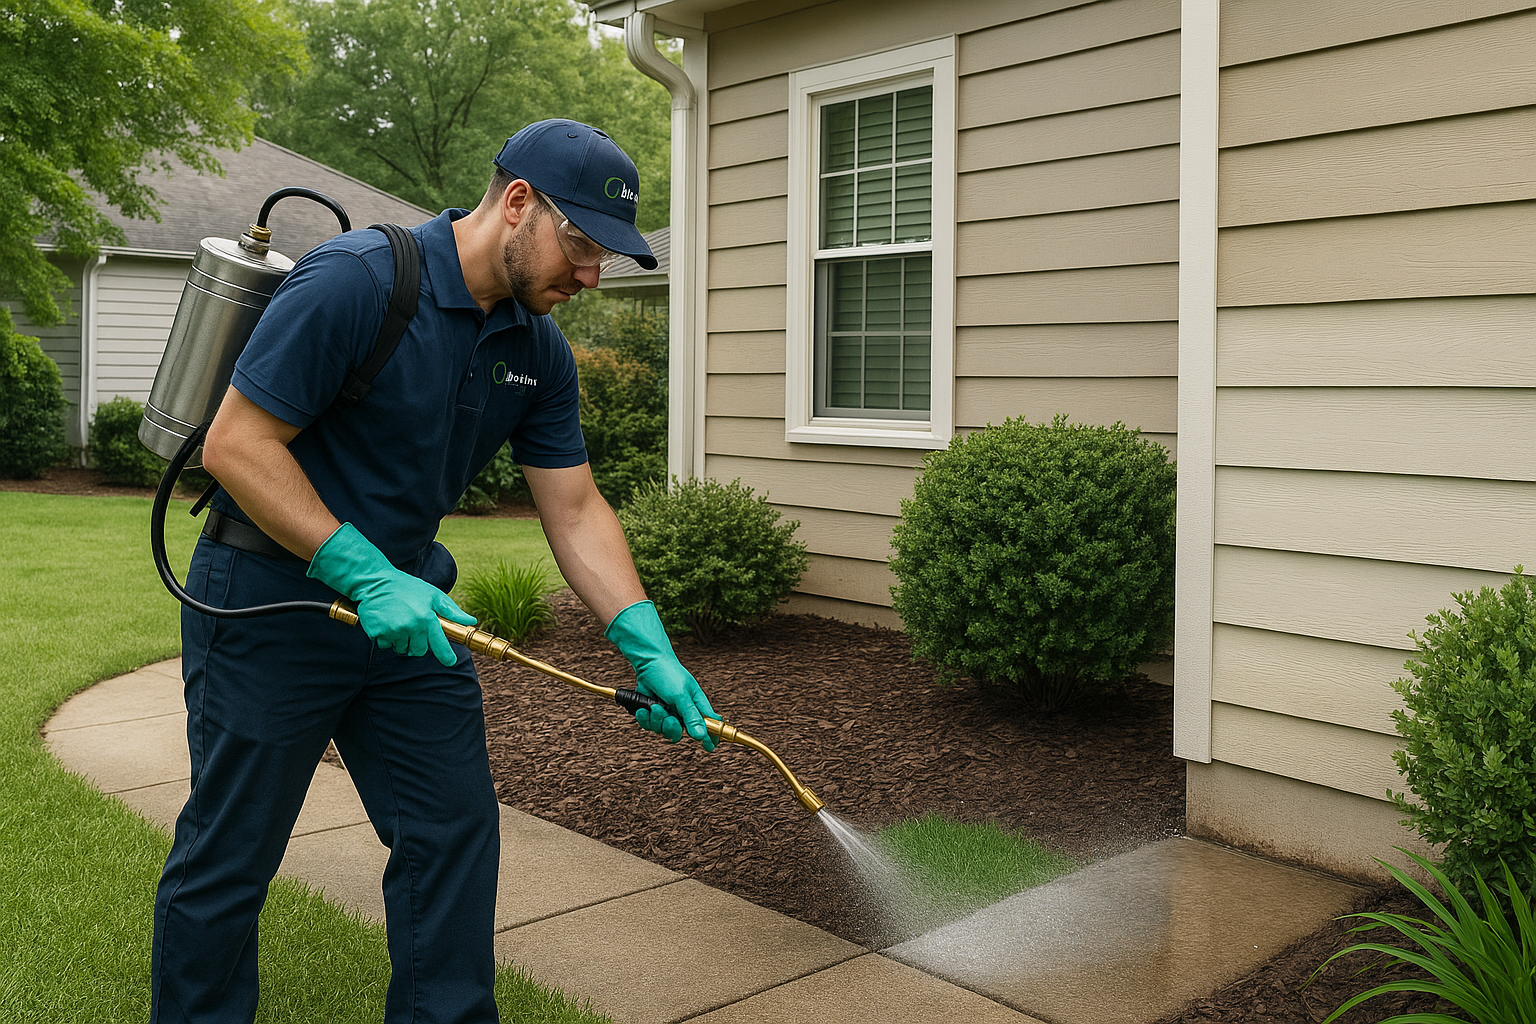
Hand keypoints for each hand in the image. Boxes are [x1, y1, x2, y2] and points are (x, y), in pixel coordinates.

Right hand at [308, 523, 475, 665]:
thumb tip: (470, 621)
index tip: (450, 661)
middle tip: (414, 628)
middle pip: (419, 651)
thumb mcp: (433, 595)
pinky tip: (387, 623)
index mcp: (426, 618)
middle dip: (418, 644)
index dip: (446, 656)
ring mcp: (392, 631)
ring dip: (402, 642)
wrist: (375, 581)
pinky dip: (386, 638)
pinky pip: (385, 645)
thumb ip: (452, 611)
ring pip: (401, 649)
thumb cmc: (407, 587)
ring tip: (399, 623)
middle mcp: (410, 627)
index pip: (439, 645)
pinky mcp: (377, 633)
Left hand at [605, 601, 716, 750]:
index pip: (709, 725)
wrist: (647, 662)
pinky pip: (650, 725)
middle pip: (682, 733)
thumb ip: (691, 716)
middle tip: (669, 718)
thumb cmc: (668, 674)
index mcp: (697, 705)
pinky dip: (646, 718)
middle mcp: (683, 711)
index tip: (710, 748)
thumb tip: (701, 736)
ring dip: (657, 721)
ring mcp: (668, 712)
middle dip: (673, 729)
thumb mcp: (681, 696)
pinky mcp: (654, 712)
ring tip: (654, 706)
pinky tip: (644, 709)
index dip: (711, 737)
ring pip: (664, 731)